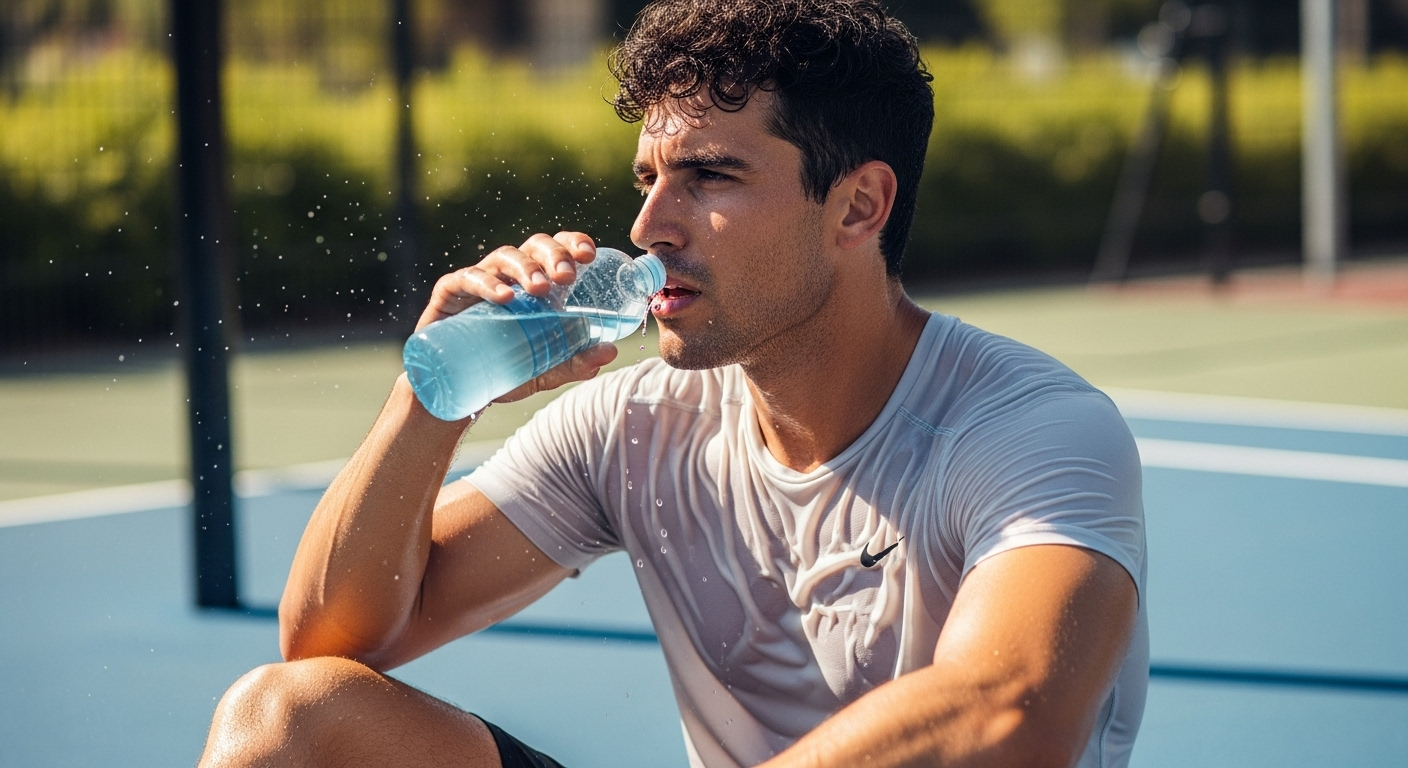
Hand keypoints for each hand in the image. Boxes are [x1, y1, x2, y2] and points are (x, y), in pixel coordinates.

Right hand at [414, 231, 618, 406]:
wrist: (454, 391)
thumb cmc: (503, 371)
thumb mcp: (544, 369)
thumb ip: (575, 362)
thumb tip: (611, 352)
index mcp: (537, 285)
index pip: (558, 250)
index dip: (573, 243)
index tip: (590, 255)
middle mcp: (510, 276)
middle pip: (534, 247)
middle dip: (553, 255)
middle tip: (567, 277)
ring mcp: (480, 281)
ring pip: (504, 257)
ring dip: (525, 268)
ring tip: (540, 289)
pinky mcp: (450, 293)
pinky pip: (467, 278)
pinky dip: (485, 283)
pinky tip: (503, 296)